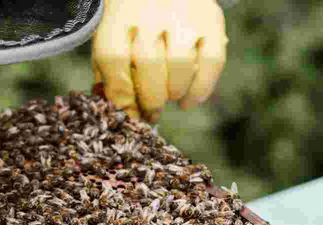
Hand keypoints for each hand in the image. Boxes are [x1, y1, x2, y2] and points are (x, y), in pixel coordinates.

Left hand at [91, 0, 228, 122]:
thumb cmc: (129, 25)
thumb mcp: (110, 43)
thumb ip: (110, 76)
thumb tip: (125, 113)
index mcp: (118, 18)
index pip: (114, 58)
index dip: (119, 93)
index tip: (127, 112)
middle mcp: (151, 12)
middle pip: (149, 63)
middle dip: (150, 99)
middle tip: (151, 114)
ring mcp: (183, 14)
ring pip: (180, 64)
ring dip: (174, 92)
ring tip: (170, 99)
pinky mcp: (211, 19)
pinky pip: (212, 60)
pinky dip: (201, 88)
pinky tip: (189, 100)